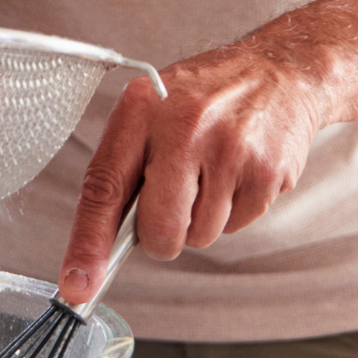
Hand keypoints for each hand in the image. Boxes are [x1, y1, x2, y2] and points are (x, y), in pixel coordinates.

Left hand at [52, 0, 357, 307]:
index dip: (87, 245)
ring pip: (200, 235)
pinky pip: (237, 227)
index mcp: (142, 110)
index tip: (76, 287)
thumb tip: (100, 248)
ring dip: (202, 218)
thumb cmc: (205, 98)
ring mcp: (230, 149)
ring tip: (213, 171)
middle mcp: (184, 127)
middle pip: (158, 230)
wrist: (281, 71)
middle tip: (175, 203)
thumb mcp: (153, 111)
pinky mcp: (266, 171)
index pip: (103, 187)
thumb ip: (126, 168)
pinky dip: (235, 211)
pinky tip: (239, 172)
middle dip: (162, 236)